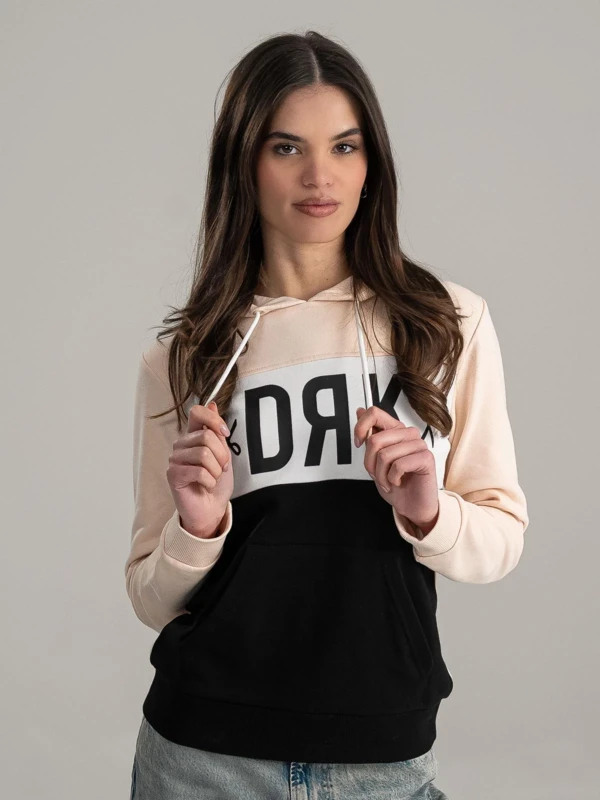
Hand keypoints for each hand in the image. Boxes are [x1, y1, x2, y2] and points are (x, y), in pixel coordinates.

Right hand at [166, 400, 233, 537]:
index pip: (197, 412)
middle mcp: (181, 444)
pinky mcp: (173, 475)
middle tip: (221, 468)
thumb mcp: (223, 455)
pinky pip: (199, 471)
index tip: (225, 433)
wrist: (211, 509)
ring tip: (213, 478)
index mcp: (193, 436)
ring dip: (216, 470)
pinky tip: (206, 485)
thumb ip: (217, 432)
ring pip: (204, 454)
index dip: (214, 420)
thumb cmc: (216, 483)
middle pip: (206, 436)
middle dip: (222, 455)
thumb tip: (212, 404)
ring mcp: (175, 459)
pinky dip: (209, 480)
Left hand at [354, 406, 439, 533]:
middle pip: (375, 439)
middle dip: (369, 463)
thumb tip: (360, 411)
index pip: (375, 413)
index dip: (360, 428)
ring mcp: (419, 444)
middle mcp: (408, 434)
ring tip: (387, 481)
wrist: (412, 505)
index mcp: (395, 430)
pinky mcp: (426, 458)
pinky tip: (397, 482)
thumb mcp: (375, 459)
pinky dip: (392, 478)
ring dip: (380, 475)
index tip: (358, 444)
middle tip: (375, 474)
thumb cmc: (395, 482)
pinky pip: (398, 465)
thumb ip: (369, 436)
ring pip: (385, 455)